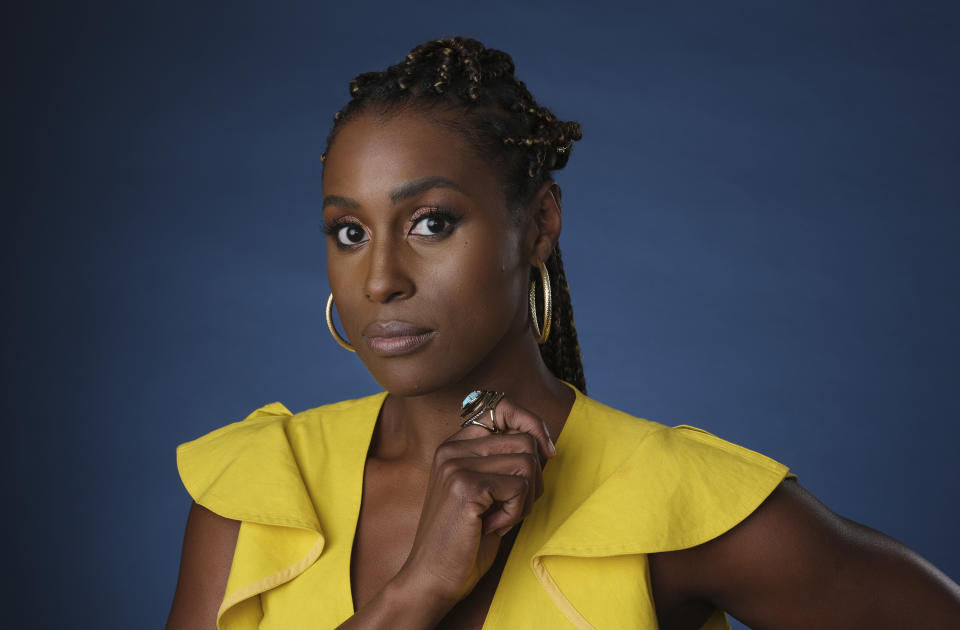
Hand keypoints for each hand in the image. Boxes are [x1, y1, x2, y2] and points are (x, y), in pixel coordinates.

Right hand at [394, 396, 556, 609]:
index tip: (547, 451)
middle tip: (512, 507)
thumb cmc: (464, 540)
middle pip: (525, 440)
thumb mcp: (486, 492)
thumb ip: (504, 462)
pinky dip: (515, 514)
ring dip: (525, 499)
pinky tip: (491, 527)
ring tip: (499, 518)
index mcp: (454, 445)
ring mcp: (457, 465)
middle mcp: (452, 448)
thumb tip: (544, 443)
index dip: (532, 423)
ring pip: (528, 463)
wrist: (432, 578)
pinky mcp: (466, 486)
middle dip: (533, 479)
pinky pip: (520, 488)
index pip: (502, 406)